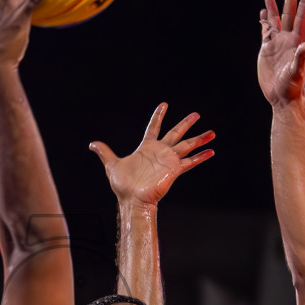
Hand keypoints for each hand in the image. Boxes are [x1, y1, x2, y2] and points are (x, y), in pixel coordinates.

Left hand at [89, 104, 214, 207]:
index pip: (154, 127)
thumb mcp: (111, 164)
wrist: (132, 199)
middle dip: (186, 123)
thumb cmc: (123, 185)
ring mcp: (168, 160)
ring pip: (186, 145)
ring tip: (212, 132)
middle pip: (176, 133)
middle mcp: (160, 152)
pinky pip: (189, 161)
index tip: (164, 104)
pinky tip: (210, 152)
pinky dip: (200, 157)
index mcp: (146, 147)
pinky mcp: (174, 170)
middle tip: (196, 114)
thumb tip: (92, 143)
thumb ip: (105, 152)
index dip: (158, 116)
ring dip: (199, 139)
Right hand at [258, 0, 304, 106]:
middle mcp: (287, 40)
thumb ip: (301, 57)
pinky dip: (264, 23)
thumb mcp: (297, 71)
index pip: (301, 17)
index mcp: (297, 41)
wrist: (281, 96)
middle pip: (289, 14)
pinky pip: (265, 32)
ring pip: (275, 21)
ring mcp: (277, 44)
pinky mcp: (266, 50)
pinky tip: (262, 14)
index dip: (303, 2)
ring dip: (273, 9)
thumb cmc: (292, 86)